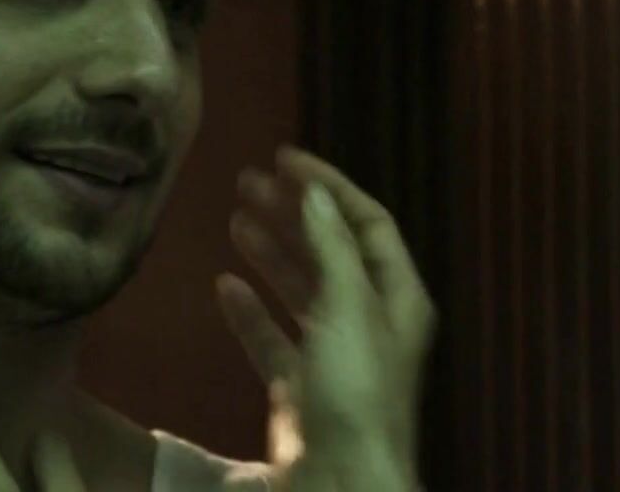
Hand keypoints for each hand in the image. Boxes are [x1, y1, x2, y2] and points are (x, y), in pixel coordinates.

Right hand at [221, 146, 436, 491]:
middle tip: (249, 181)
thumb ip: (330, 246)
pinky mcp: (301, 388)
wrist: (342, 479)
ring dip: (270, 252)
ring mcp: (333, 354)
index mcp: (395, 296)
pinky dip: (250, 310)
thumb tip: (314, 193)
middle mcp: (369, 320)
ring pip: (299, 290)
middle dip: (293, 213)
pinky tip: (224, 286)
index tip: (285, 158)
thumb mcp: (348, 306)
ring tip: (235, 218)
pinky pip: (272, 338)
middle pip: (330, 251)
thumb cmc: (356, 389)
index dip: (329, 187)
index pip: (366, 223)